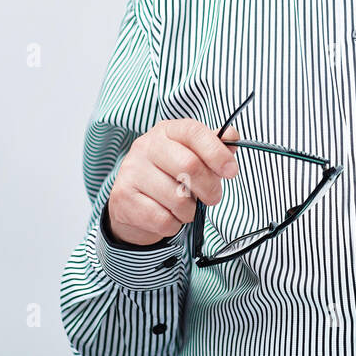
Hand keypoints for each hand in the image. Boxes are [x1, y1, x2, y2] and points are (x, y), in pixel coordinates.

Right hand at [106, 119, 240, 245]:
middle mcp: (145, 146)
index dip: (217, 153)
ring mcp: (131, 171)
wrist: (132, 202)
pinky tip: (168, 217)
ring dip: (190, 210)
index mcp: (167, 131)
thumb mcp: (192, 156)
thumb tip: (233, 137)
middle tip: (213, 198)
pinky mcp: (122, 198)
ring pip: (177, 198)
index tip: (232, 171)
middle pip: (189, 166)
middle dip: (209, 188)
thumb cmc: (169, 176)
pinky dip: (173, 224)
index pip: (194, 132)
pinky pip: (162, 219)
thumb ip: (214, 147)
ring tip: (185, 208)